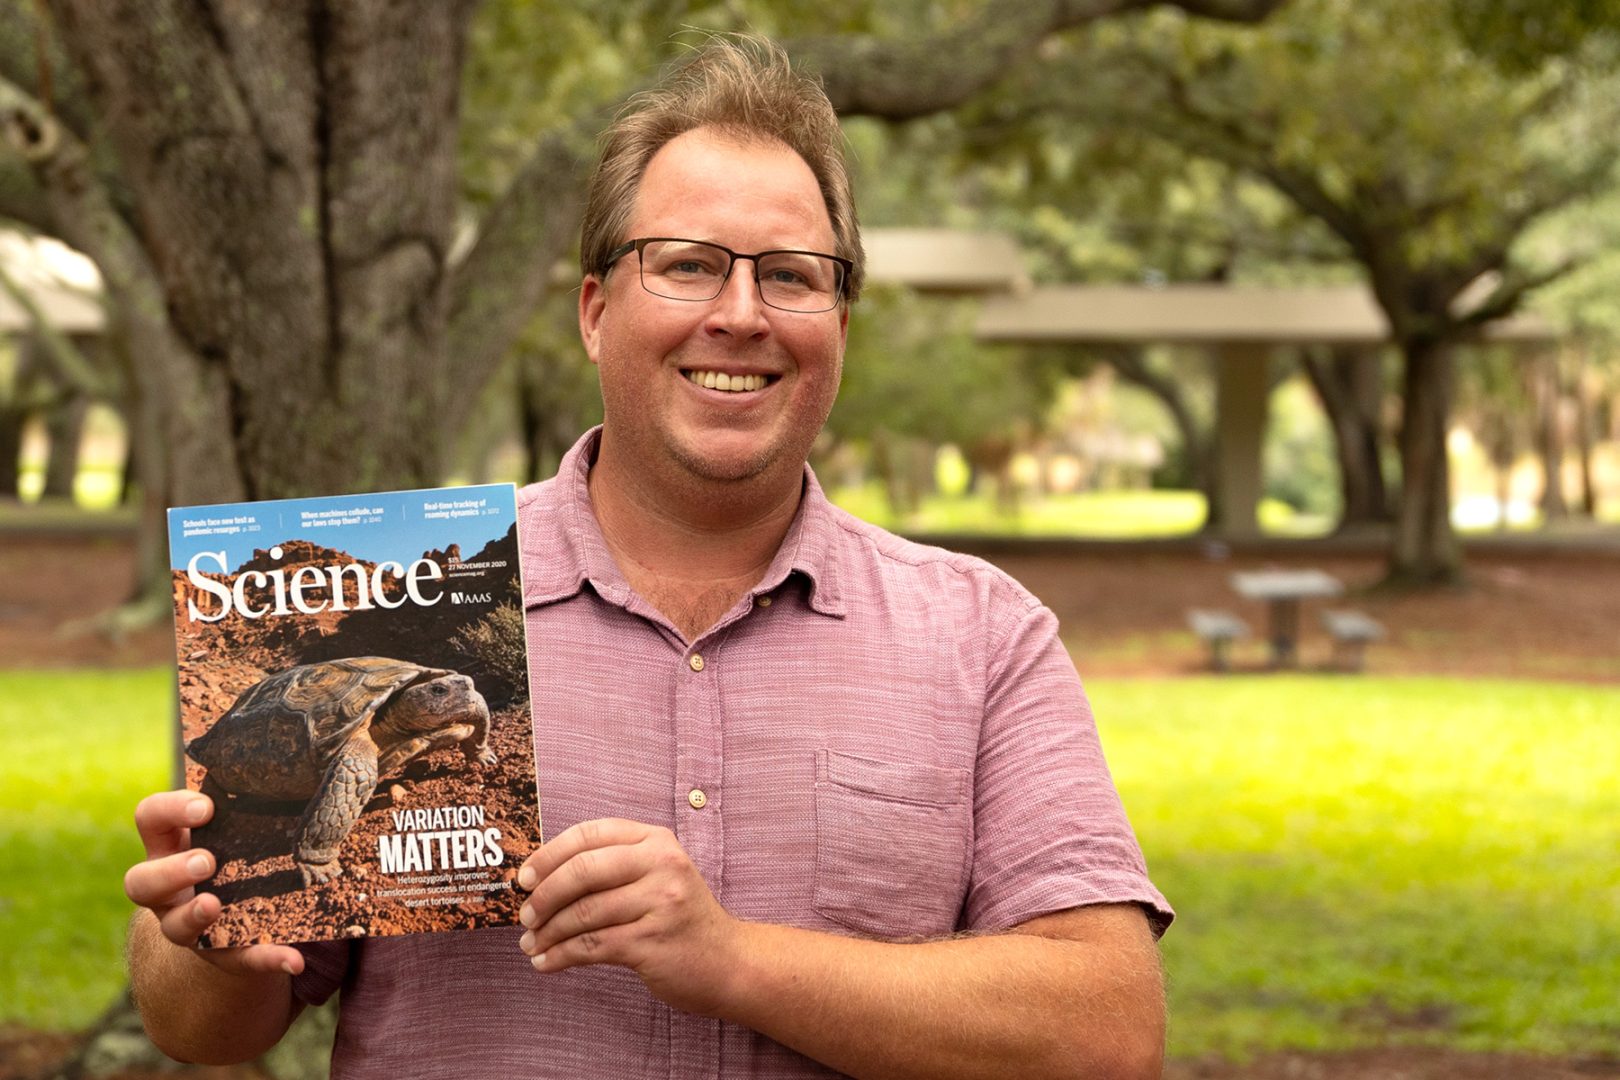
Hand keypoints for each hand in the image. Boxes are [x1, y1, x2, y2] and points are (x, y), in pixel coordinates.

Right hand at [123, 790, 303, 977]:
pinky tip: (293, 959)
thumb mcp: (234, 829)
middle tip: (207, 861)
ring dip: (194, 917)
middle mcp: (167, 889)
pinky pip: (238, 961)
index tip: (206, 806)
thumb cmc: (235, 852)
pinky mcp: (219, 954)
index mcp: (170, 845)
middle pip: (140, 882)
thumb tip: (320, 776)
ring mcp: (186, 925)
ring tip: (214, 905)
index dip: (169, 810)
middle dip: (171, 871)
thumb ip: (253, 808)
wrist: (231, 917)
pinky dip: (265, 959)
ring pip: (172, 928)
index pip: (149, 818)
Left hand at [517, 818, 743, 1014]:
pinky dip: (561, 956)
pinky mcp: (653, 942)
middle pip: (583, 871)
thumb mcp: (656, 875)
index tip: (524, 877)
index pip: (589, 834)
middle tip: (524, 916)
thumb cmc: (679, 917)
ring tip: (531, 945)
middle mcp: (661, 865)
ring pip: (583, 913)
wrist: (728, 961)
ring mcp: (660, 903)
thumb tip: (542, 876)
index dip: (548, 854)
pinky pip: (592, 946)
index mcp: (656, 841)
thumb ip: (612, 866)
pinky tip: (546, 962)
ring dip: (547, 932)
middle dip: (543, 895)